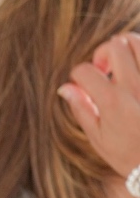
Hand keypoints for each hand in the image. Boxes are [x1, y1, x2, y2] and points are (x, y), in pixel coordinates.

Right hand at [58, 32, 139, 178]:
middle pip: (115, 44)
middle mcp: (136, 86)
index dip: (77, 75)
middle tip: (104, 70)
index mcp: (113, 102)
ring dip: (126, 49)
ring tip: (123, 66)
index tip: (82, 86)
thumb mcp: (99, 138)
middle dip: (103, 53)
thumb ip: (82, 108)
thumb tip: (65, 88)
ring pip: (138, 41)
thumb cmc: (129, 155)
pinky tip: (135, 74)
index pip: (85, 70)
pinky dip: (139, 58)